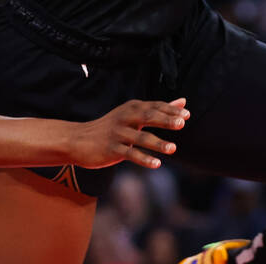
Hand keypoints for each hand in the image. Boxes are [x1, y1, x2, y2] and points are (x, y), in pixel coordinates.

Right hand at [72, 98, 188, 168]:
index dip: (170, 110)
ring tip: (173, 149)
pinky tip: (157, 164)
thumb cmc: (111, 127)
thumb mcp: (133, 115)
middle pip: (148, 116)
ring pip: (140, 137)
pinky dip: (144, 159)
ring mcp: (118, 133)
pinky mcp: (111, 149)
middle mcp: (125, 118)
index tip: (187, 115)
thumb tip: (183, 101)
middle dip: (165, 120)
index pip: (154, 106)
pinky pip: (130, 154)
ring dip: (158, 143)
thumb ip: (159, 109)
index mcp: (132, 108)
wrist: (78, 140)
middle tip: (182, 124)